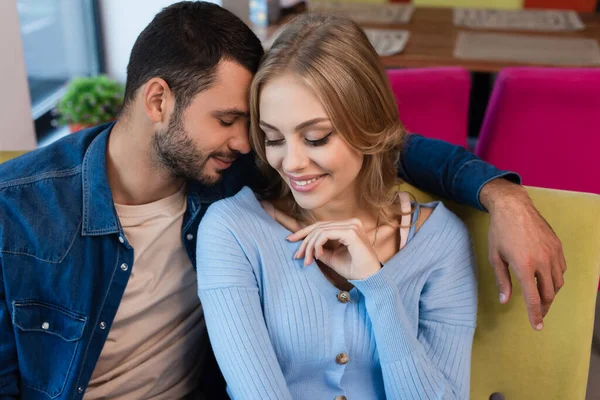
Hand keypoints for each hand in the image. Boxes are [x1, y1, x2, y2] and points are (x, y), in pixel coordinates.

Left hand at [286, 218, 380, 280]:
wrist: (370, 280)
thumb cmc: (355, 269)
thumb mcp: (332, 258)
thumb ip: (320, 250)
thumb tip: (305, 246)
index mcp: (348, 226)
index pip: (322, 226)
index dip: (304, 232)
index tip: (290, 241)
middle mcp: (351, 222)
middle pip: (319, 226)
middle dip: (304, 240)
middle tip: (296, 255)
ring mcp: (352, 226)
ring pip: (320, 231)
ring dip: (309, 246)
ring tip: (306, 260)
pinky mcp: (351, 233)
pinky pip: (326, 234)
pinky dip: (317, 245)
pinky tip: (316, 256)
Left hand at [480, 179, 566, 330]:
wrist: (514, 207)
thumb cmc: (500, 231)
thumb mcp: (495, 257)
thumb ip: (502, 280)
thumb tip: (505, 301)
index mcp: (524, 265)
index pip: (534, 298)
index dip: (536, 316)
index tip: (537, 327)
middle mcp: (542, 261)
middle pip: (549, 294)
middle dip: (544, 307)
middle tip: (538, 315)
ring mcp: (553, 253)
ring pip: (558, 282)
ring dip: (550, 293)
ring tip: (541, 297)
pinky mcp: (558, 246)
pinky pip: (561, 269)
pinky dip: (555, 278)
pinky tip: (546, 279)